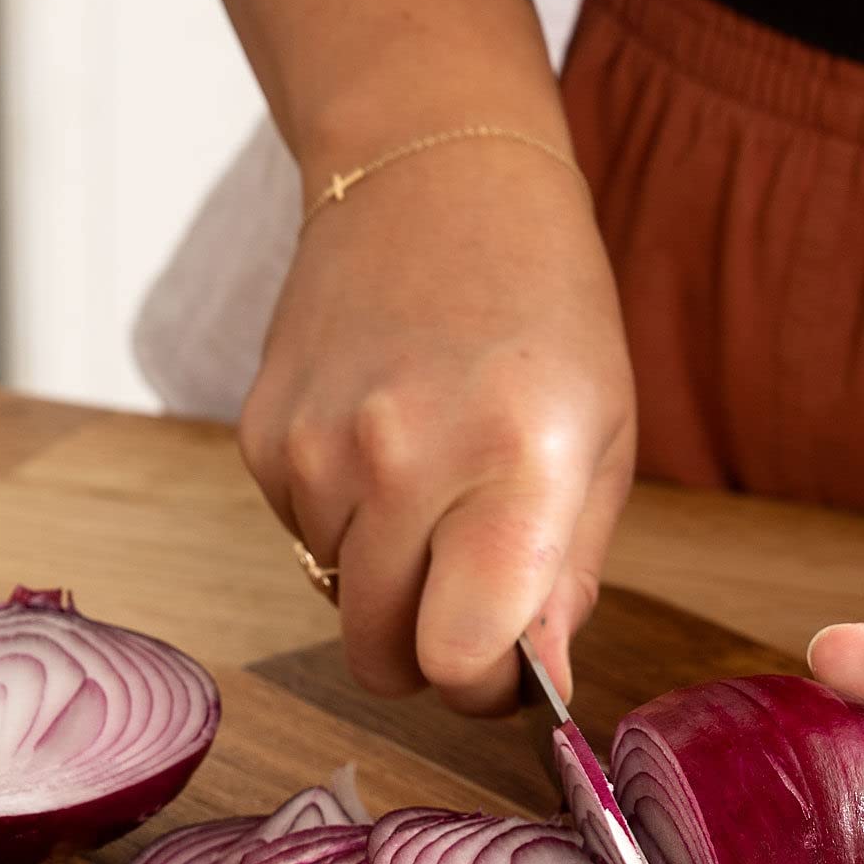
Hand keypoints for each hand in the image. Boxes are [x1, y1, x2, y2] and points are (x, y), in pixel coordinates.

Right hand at [238, 139, 635, 712]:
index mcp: (511, 466)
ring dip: (387, 578)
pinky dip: (343, 524)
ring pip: (340, 603)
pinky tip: (383, 444)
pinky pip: (302, 541)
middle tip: (473, 597)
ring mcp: (316, 450)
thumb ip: (566, 578)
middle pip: (384, 657)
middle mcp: (400, 460)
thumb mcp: (602, 441)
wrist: (432, 176)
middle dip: (432, 653)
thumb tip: (535, 679)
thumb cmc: (544, 311)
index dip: (483, 688)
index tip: (506, 665)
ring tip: (435, 482)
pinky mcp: (262, 438)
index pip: (457, 659)